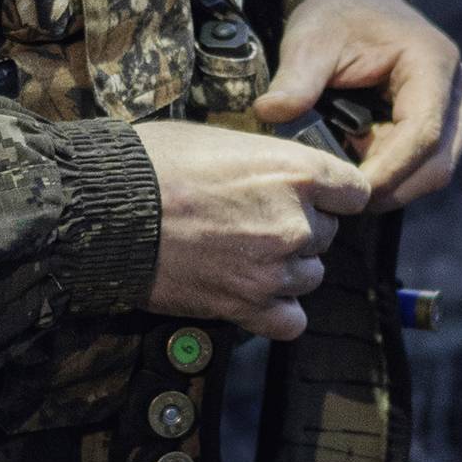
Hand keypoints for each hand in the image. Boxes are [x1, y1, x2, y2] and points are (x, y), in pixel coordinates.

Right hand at [134, 120, 373, 342]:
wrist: (107, 210)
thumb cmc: (154, 164)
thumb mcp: (223, 141)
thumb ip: (267, 163)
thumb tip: (278, 176)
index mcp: (296, 172)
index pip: (353, 192)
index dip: (333, 195)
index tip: (315, 198)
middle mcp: (296, 223)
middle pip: (327, 235)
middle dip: (299, 230)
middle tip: (254, 223)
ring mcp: (273, 269)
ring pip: (310, 276)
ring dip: (285, 269)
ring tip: (244, 255)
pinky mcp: (247, 306)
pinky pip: (290, 320)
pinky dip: (275, 311)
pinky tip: (251, 294)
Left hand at [254, 0, 461, 208]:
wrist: (358, 0)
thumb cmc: (337, 16)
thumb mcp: (310, 41)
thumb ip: (295, 79)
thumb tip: (270, 113)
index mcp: (433, 63)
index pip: (422, 134)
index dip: (387, 171)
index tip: (347, 191)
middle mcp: (457, 89)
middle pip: (436, 164)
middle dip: (388, 188)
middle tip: (339, 196)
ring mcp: (456, 109)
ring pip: (434, 170)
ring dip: (390, 183)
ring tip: (344, 173)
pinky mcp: (446, 123)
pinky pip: (426, 164)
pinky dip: (391, 173)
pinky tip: (356, 160)